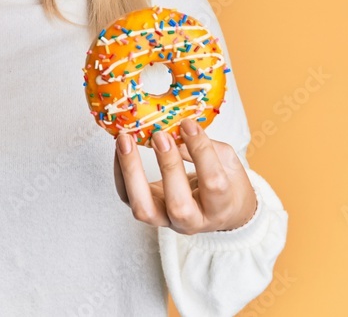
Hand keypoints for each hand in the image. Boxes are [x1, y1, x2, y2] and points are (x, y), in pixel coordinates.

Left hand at [113, 118, 256, 233]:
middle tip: (160, 136)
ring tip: (125, 140)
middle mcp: (193, 221)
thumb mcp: (226, 162)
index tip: (188, 125)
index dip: (201, 152)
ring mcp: (166, 220)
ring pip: (144, 209)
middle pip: (178, 205)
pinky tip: (121, 148)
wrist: (220, 211)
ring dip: (132, 172)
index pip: (213, 183)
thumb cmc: (227, 184)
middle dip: (167, 167)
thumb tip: (177, 129)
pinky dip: (120, 171)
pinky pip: (126, 197)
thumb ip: (206, 148)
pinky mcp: (147, 212)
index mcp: (221, 207)